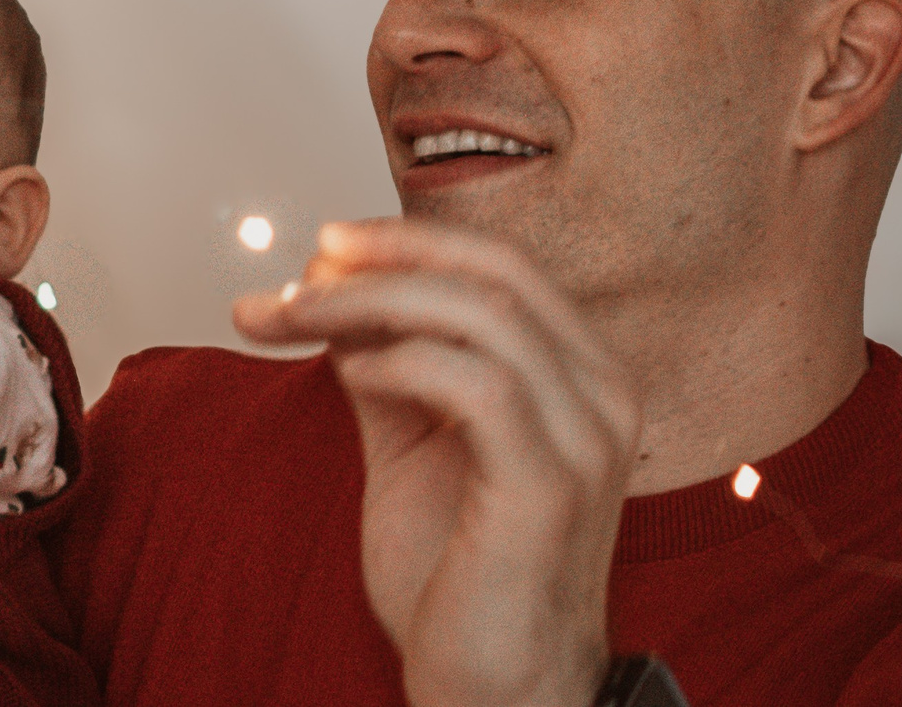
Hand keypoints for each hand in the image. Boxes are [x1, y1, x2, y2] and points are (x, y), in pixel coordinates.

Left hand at [233, 219, 636, 706]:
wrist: (489, 686)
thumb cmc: (455, 571)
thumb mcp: (409, 439)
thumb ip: (383, 363)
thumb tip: (323, 290)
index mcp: (579, 375)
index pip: (502, 264)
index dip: (409, 240)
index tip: (323, 244)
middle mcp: (602, 394)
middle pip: (495, 270)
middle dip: (386, 254)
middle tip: (302, 268)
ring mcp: (586, 440)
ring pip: (483, 314)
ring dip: (372, 301)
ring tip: (299, 315)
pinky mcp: (551, 487)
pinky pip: (480, 385)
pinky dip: (404, 360)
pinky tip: (352, 371)